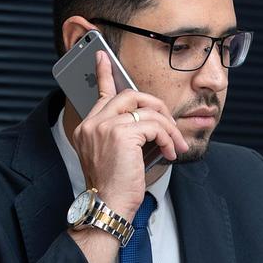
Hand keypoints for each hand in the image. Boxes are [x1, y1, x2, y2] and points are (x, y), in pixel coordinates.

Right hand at [70, 50, 188, 219]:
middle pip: (130, 95)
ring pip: (147, 110)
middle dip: (156, 106)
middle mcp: (93, 123)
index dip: (104, 74)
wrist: (108, 206)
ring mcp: (105, 127)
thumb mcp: (117, 156)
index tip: (102, 57)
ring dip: (168, 128)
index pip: (100, 93)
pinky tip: (170, 152)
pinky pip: (155, 126)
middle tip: (170, 124)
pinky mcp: (121, 134)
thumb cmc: (115, 187)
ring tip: (175, 145)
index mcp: (87, 127)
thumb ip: (124, 134)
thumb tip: (149, 121)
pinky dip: (168, 138)